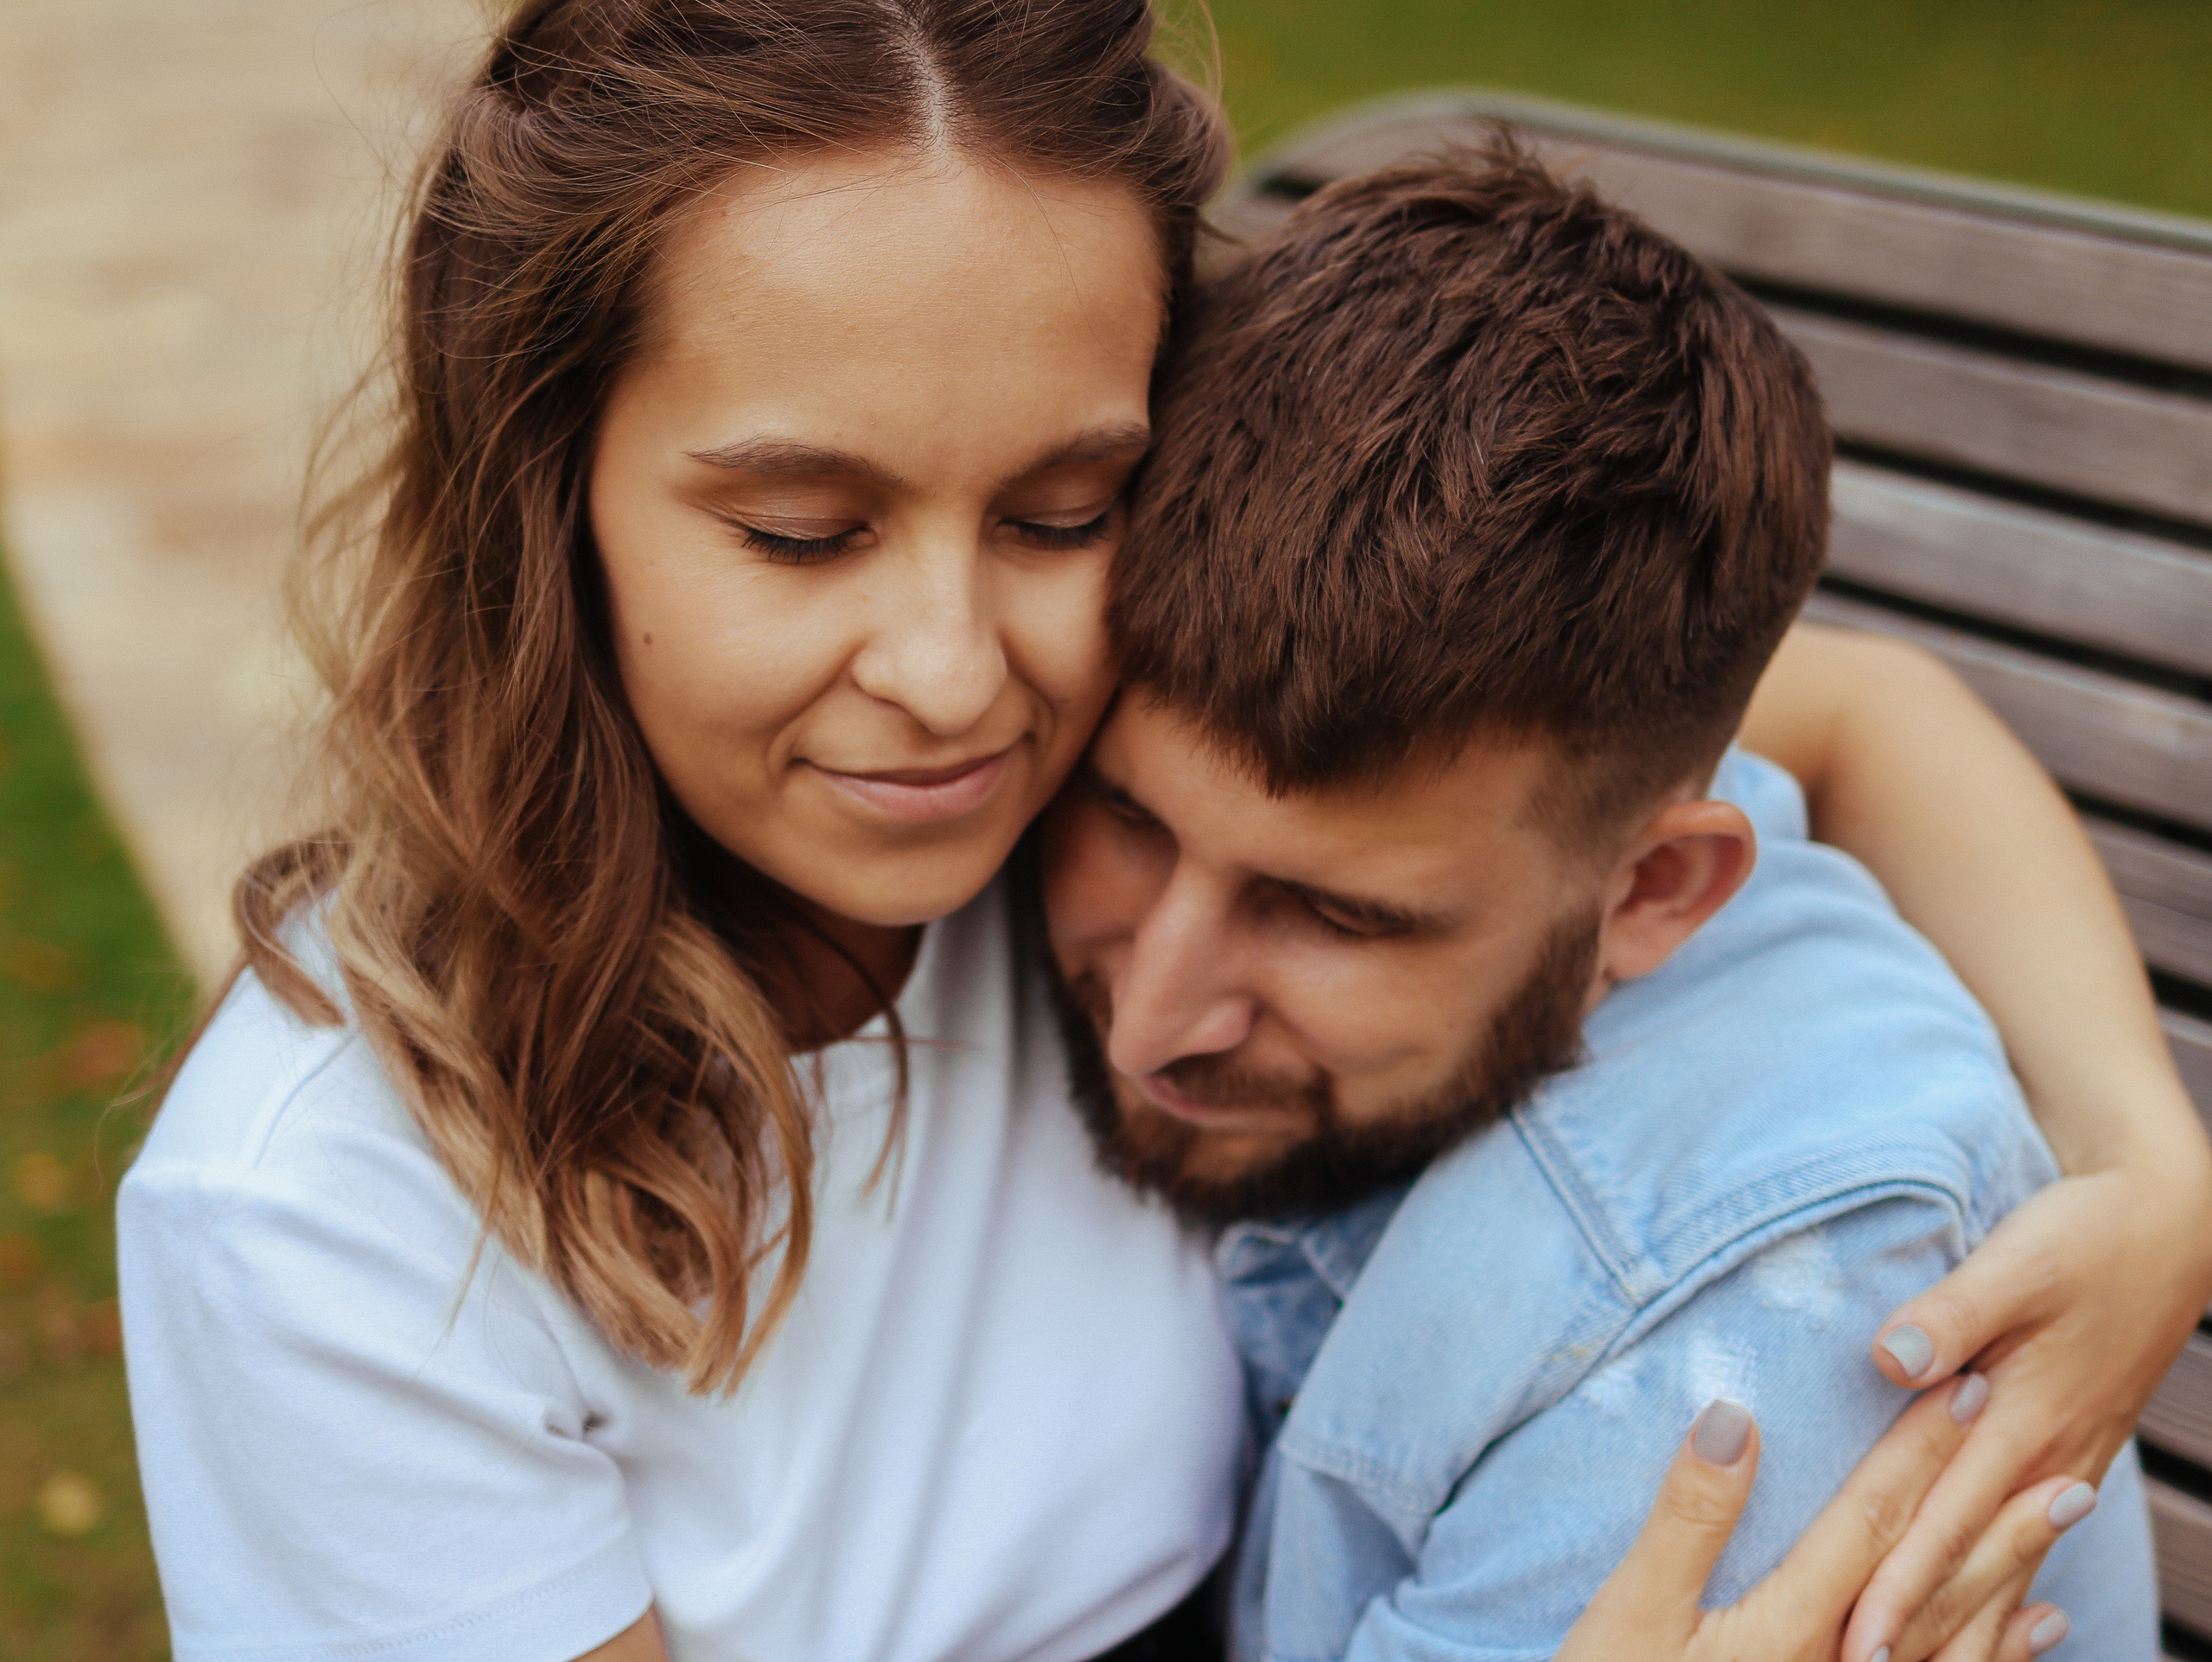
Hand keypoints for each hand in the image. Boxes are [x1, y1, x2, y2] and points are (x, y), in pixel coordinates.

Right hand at [1561, 1383, 2085, 1661]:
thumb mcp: (1630, 1613)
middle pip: (1934, 1578)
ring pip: (1958, 1634)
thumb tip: (1735, 1416)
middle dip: (1996, 1511)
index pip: (1872, 1521)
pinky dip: (1998, 1654)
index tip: (1967, 1389)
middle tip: (2061, 1458)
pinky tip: (2035, 1626)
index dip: (1920, 1451)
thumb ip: (1689, 1519)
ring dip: (2014, 1574)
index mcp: (1790, 1628)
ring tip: (2059, 1522)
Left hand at [1843, 1161, 2211, 1661]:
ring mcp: (2065, 1467)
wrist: (2167, 1226)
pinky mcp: (2068, 1459)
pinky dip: (2006, 1608)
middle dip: (1921, 1636)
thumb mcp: (2019, 1260)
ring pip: (2007, 1577)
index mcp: (2026, 1418)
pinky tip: (1991, 1642)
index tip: (1855, 1639)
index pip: (1946, 1523)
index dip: (1899, 1586)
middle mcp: (2047, 1460)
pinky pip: (2030, 1553)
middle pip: (1974, 1572)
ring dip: (1962, 1635)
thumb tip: (1890, 1358)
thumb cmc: (2086, 1238)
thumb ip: (1953, 1311)